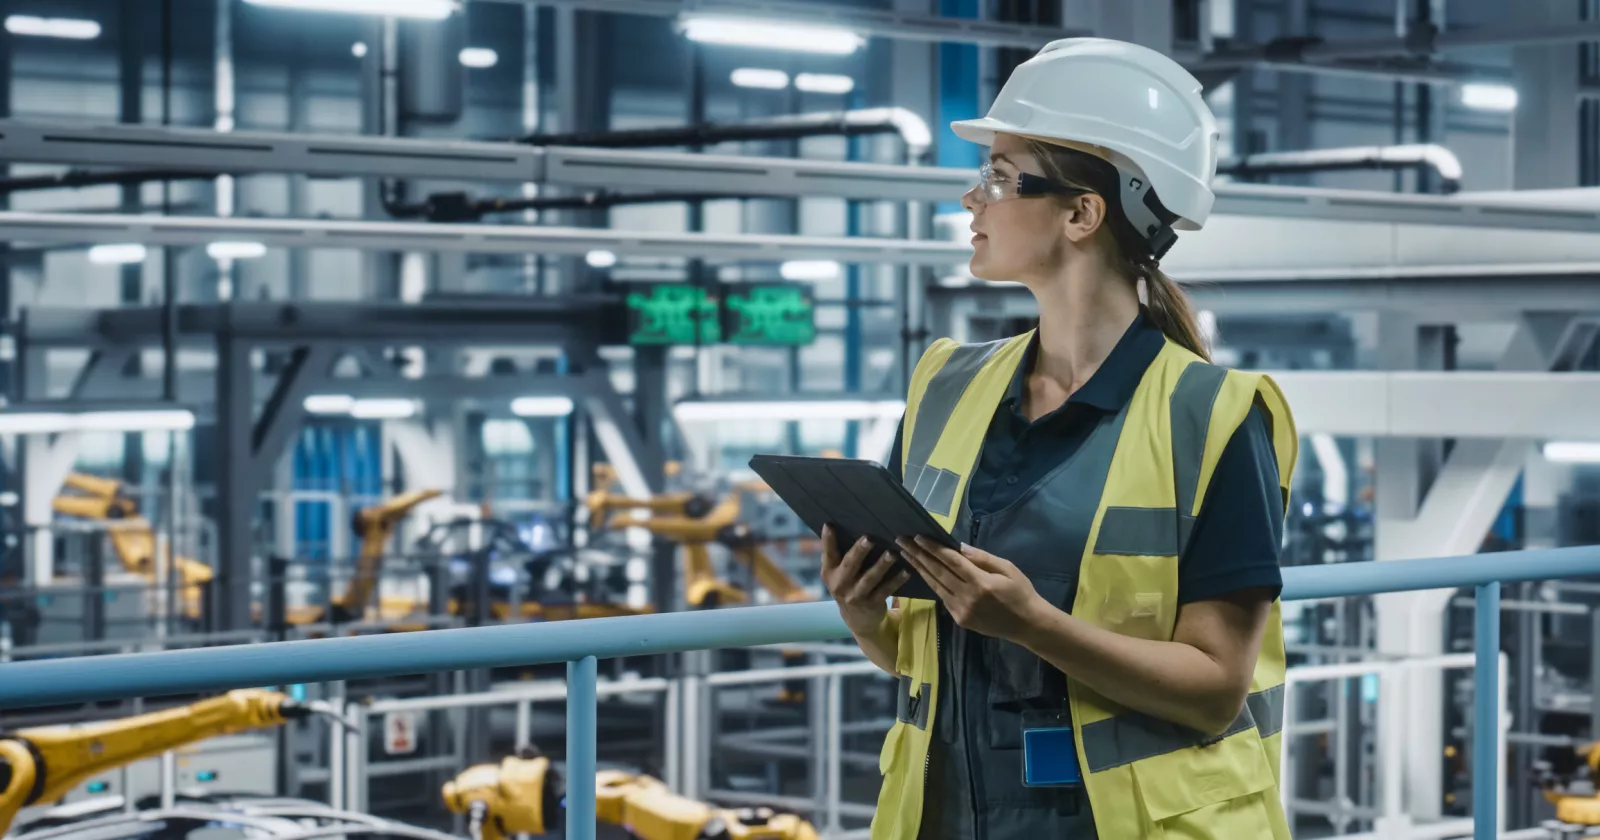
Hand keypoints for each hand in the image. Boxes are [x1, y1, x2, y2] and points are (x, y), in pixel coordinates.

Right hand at [822, 524, 909, 633]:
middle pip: (850, 565)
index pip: (828, 554)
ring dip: (881, 565)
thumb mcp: (837, 574)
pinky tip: (906, 571)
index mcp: (830, 573)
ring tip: (892, 553)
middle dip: (859, 552)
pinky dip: (897, 580)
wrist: (857, 620)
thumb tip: (842, 526)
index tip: (829, 524)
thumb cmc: (848, 585)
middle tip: (869, 538)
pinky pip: (886, 590)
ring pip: (870, 578)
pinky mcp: (872, 604)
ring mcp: (856, 596)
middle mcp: (840, 585)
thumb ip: (838, 555)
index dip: (828, 540)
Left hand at [896, 536, 1045, 641]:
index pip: (951, 561)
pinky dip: (932, 583)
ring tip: (905, 554)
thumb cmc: (1020, 592)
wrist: (1027, 624)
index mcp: (981, 583)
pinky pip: (943, 598)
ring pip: (936, 586)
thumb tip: (958, 547)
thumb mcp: (1007, 569)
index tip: (918, 537)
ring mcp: (962, 610)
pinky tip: (922, 572)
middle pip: (938, 572)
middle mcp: (968, 597)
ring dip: (919, 569)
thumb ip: (982, 558)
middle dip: (918, 555)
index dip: (933, 548)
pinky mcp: (960, 619)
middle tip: (902, 541)